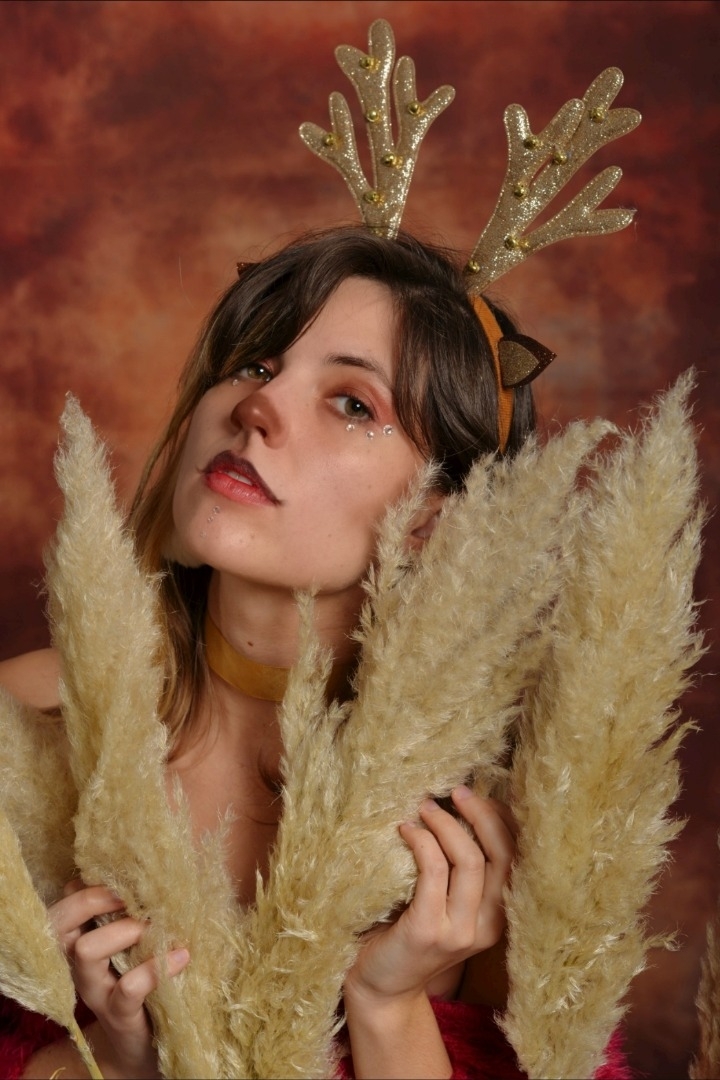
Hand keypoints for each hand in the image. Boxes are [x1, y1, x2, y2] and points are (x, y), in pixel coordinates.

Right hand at [48, 879, 189, 1078]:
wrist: (144, 1046)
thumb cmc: (141, 980)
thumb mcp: (131, 945)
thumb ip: (128, 915)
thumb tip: (148, 872)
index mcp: (80, 944)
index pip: (61, 909)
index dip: (84, 887)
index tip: (121, 876)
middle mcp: (79, 967)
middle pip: (61, 924)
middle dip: (92, 899)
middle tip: (130, 896)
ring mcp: (96, 992)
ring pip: (86, 951)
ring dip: (123, 930)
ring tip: (155, 927)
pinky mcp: (120, 1016)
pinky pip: (128, 988)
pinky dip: (156, 968)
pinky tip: (181, 957)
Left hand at [344, 787, 515, 1007]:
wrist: (381, 985)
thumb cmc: (409, 930)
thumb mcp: (447, 900)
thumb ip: (461, 869)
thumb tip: (464, 806)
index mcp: (498, 916)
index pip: (516, 858)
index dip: (501, 820)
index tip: (478, 795)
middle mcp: (487, 926)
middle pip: (501, 855)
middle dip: (481, 814)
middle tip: (456, 791)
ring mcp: (459, 932)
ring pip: (469, 860)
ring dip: (446, 824)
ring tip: (424, 807)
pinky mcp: (428, 931)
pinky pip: (433, 872)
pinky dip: (422, 842)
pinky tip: (406, 830)